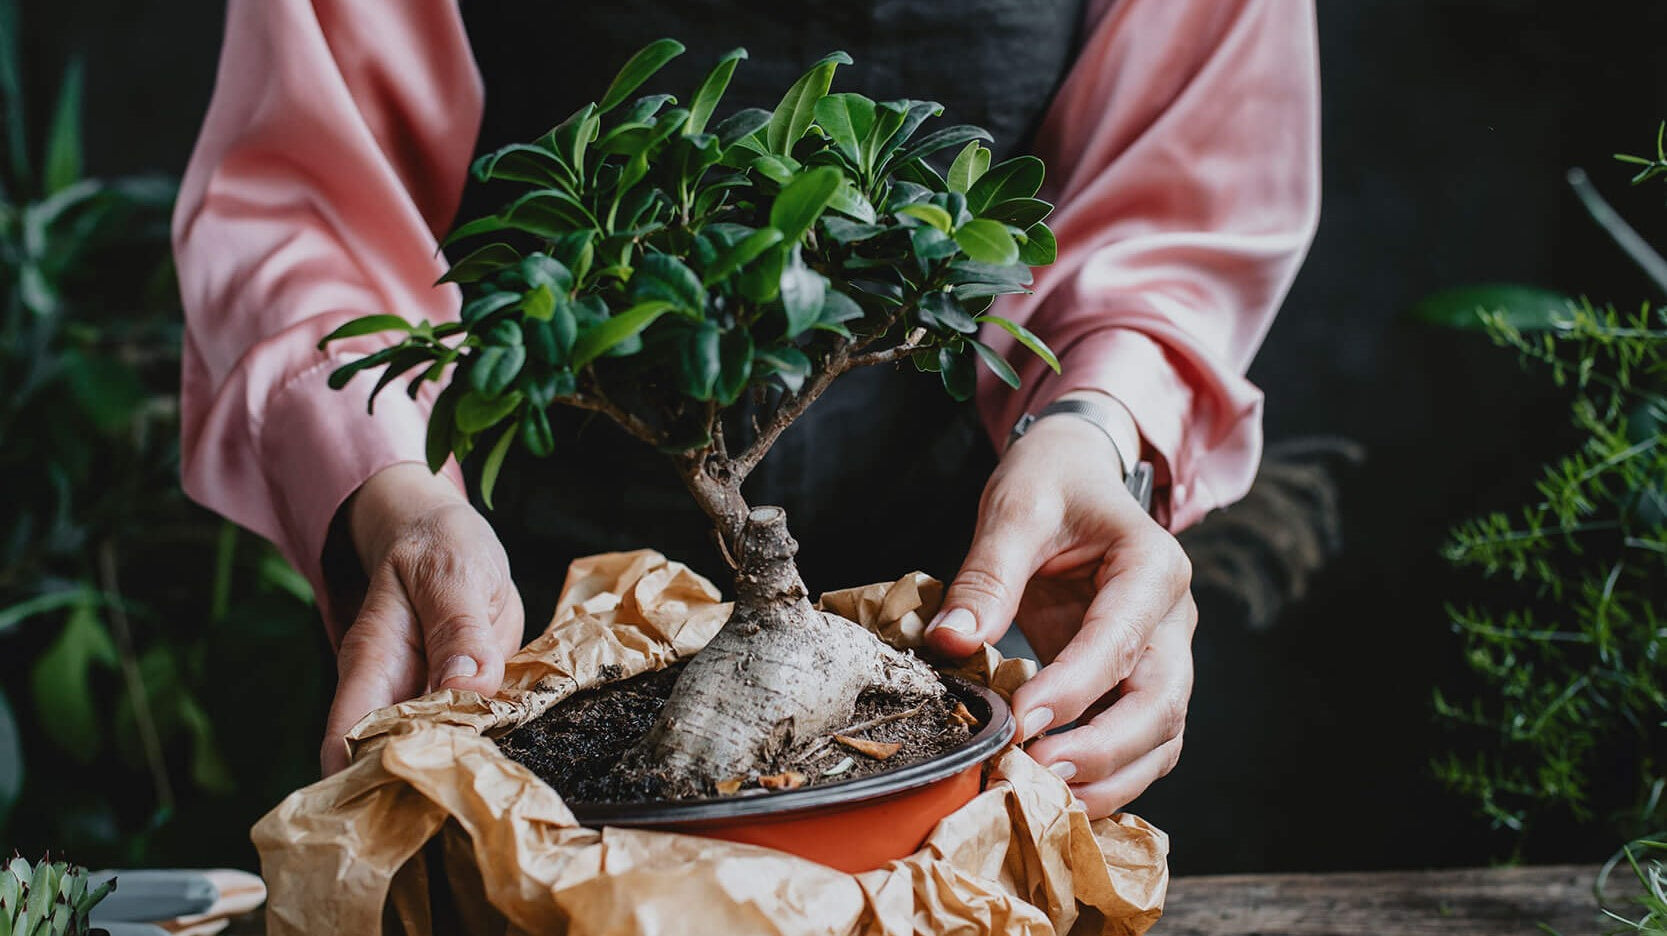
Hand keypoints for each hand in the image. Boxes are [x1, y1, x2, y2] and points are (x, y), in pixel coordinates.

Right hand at [320, 463, 523, 774]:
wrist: (451, 538)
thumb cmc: (438, 546)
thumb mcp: (452, 573)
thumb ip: (459, 630)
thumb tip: (467, 686)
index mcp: (373, 666)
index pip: (348, 740)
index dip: (367, 780)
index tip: (410, 805)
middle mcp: (395, 695)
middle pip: (393, 764)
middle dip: (424, 792)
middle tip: (473, 806)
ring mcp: (433, 704)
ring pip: (440, 758)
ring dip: (466, 775)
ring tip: (499, 790)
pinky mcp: (472, 704)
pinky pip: (481, 737)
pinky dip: (499, 749)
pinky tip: (524, 761)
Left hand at [926, 401, 1195, 817]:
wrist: (1074, 476)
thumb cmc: (1052, 482)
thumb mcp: (1016, 508)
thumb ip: (987, 575)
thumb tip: (952, 641)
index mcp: (1153, 567)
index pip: (1121, 641)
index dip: (1075, 688)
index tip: (1021, 720)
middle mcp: (1172, 619)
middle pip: (1161, 704)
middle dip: (1103, 749)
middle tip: (1036, 771)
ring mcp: (1162, 656)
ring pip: (1161, 736)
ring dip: (1111, 776)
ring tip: (1044, 793)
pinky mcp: (1136, 682)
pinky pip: (1140, 743)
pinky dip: (1108, 776)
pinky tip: (1058, 793)